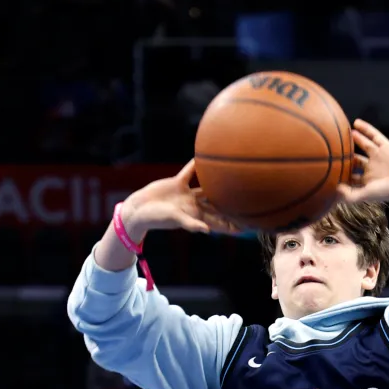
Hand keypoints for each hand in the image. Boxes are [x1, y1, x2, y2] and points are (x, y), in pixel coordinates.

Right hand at [121, 161, 241, 241]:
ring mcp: (186, 194)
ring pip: (207, 188)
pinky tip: (205, 157)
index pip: (219, 221)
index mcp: (197, 216)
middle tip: (249, 200)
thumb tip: (207, 231)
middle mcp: (194, 205)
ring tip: (233, 177)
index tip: (248, 225)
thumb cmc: (156, 219)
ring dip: (218, 183)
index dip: (232, 224)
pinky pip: (189, 173)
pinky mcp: (176, 184)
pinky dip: (196, 166)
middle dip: (231, 205)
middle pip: (217, 205)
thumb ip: (190, 223)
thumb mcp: (175, 220)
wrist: (139, 210)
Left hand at [336, 120, 388, 232]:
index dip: (340, 174)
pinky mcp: (386, 146)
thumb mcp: (366, 195)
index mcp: (367, 181)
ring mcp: (379, 156)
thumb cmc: (388, 190)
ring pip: (364, 145)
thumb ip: (349, 195)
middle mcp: (372, 168)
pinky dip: (366, 129)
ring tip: (344, 132)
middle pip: (356, 160)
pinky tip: (356, 123)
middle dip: (346, 155)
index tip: (327, 169)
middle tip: (334, 148)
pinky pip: (375, 135)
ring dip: (355, 139)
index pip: (351, 177)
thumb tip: (333, 190)